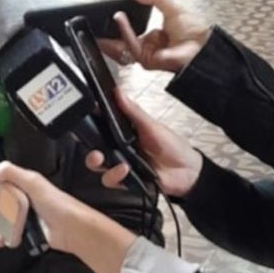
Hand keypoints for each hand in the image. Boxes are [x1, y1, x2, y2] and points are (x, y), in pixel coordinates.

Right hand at [0, 163, 135, 272]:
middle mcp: (20, 198)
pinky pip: (6, 234)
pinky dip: (0, 236)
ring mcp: (21, 216)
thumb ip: (9, 172)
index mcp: (21, 183)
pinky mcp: (23, 232)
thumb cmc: (56, 203)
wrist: (72, 229)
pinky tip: (0, 238)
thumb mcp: (32, 181)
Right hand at [84, 91, 202, 197]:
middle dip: (87, 145)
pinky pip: (111, 180)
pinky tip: (125, 169)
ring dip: (96, 162)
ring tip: (103, 158)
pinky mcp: (125, 180)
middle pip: (93, 146)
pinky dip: (114, 175)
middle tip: (91, 144)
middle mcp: (118, 148)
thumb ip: (133, 112)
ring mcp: (120, 164)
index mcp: (123, 132)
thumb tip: (118, 92)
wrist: (188, 171)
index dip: (90, 120)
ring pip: (97, 165)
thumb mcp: (152, 126)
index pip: (100, 125)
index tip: (85, 114)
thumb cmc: (172, 145)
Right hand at [97, 0, 211, 72]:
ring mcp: (147, 55)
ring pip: (124, 44)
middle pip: (123, 41)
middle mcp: (149, 47)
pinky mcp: (147, 60)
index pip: (131, 31)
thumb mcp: (171, 6)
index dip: (121, 23)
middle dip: (110, 33)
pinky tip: (122, 21)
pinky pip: (131, 45)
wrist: (204, 46)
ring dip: (117, 30)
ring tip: (114, 15)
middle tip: (100, 21)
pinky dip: (125, 32)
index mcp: (154, 37)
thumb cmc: (195, 32)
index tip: (114, 12)